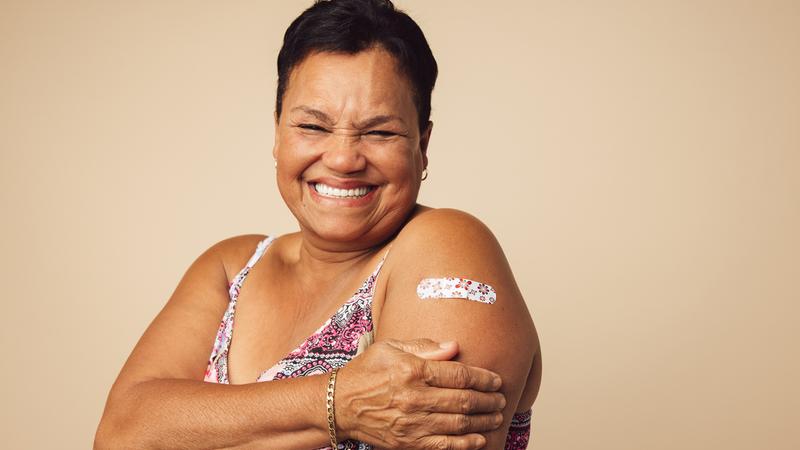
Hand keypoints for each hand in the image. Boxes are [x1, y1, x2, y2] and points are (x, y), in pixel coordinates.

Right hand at [334, 338, 505, 448]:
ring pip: (457, 424)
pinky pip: (444, 446)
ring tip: (496, 416)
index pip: (458, 375)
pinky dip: (465, 444)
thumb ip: (424, 347)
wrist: (339, 405)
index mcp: (411, 371)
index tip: (496, 380)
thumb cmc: (365, 372)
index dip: (483, 378)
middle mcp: (414, 398)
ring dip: (482, 421)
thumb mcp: (390, 348)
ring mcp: (411, 423)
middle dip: (488, 400)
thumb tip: (455, 346)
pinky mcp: (407, 443)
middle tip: (501, 399)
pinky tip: (479, 439)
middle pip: (463, 400)